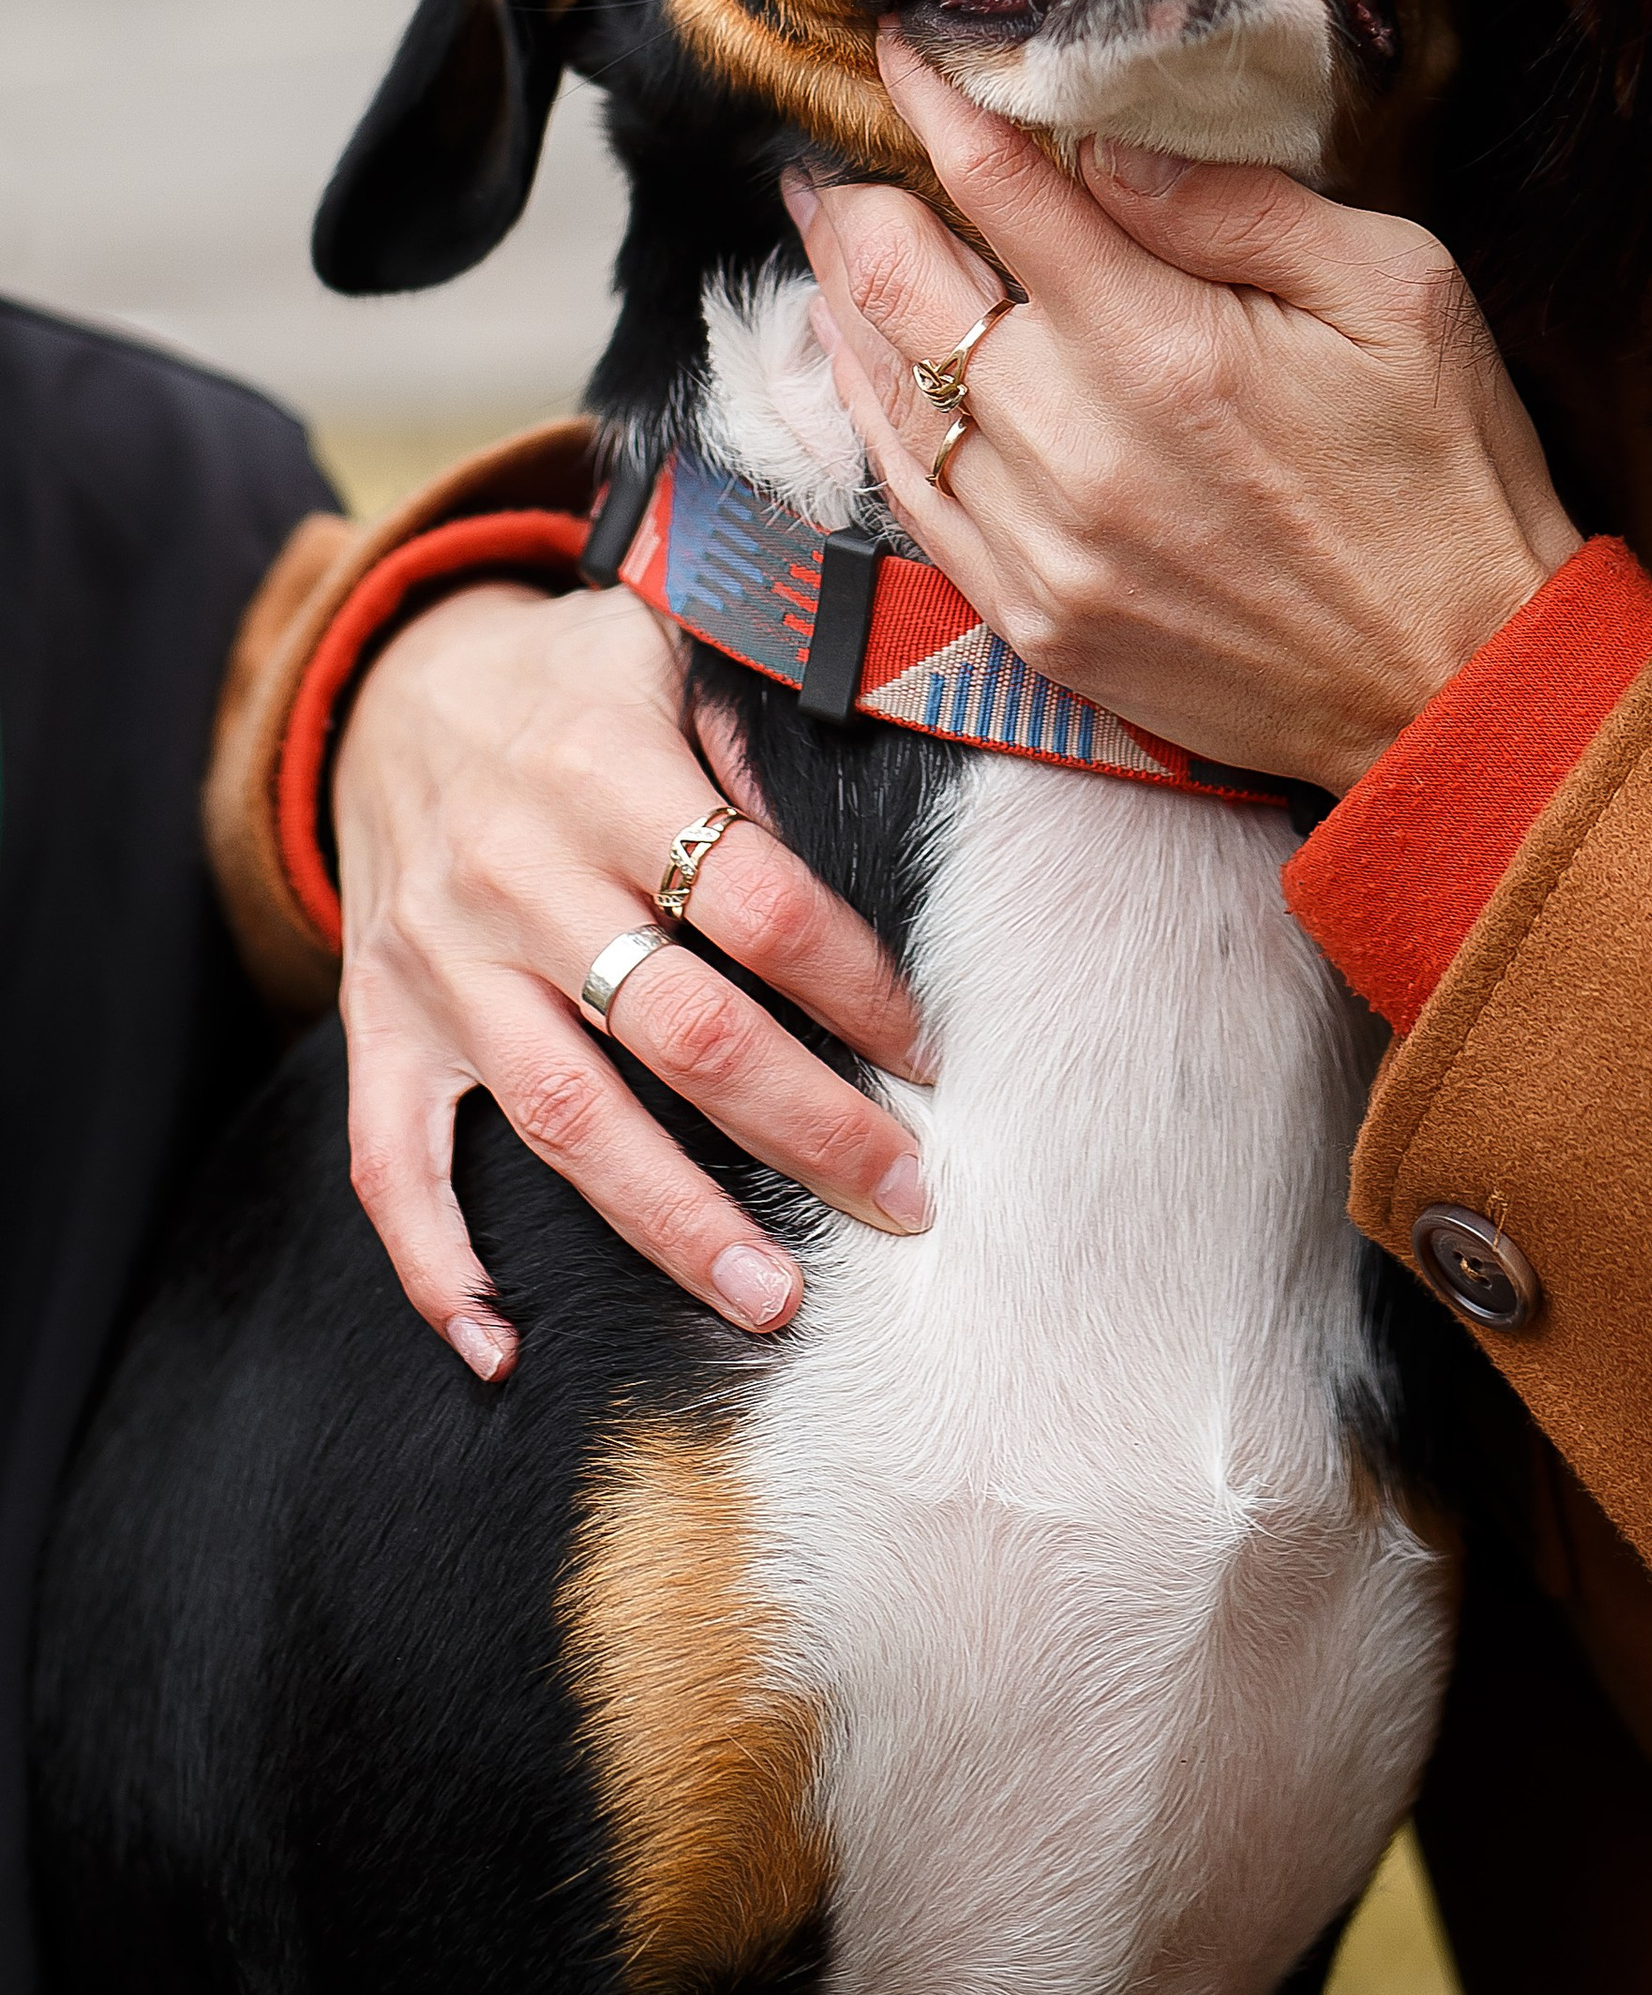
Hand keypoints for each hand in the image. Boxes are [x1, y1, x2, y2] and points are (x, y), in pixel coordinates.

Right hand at [335, 576, 932, 1382]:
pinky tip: (500, 1345)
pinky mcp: (378, 1022)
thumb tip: (861, 848)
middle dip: (807, 1130)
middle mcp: (515, 875)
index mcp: (604, 771)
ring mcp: (439, 963)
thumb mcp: (668, 649)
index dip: (856, 987)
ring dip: (674, 1224)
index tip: (929, 1058)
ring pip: (564, 1119)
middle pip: (681, 1032)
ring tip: (775, 1301)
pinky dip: (435, 1264)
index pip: (759, 903)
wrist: (386, 684)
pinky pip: (390, 1162)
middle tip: (904, 1200)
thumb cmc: (570, 678)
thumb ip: (757, 738)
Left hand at [784, 30, 1581, 792]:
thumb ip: (1240, 205)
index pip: (996, 185)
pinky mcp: (1036, 623)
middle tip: (831, 152)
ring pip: (886, 395)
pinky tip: (861, 370)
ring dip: (845, 303)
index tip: (900, 49)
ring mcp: (1044, 547)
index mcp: (1162, 345)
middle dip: (856, 200)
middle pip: (902, 287)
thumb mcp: (1396, 291)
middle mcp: (1077, 445)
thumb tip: (1106, 142)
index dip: (934, 102)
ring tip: (826, 240)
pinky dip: (870, 421)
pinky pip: (909, 503)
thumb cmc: (1448, 474)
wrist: (1464, 688)